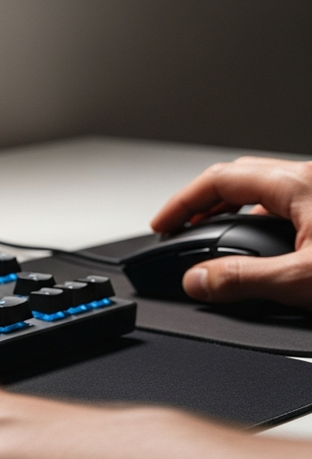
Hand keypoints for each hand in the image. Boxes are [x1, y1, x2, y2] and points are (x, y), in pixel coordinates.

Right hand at [151, 156, 311, 306]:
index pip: (219, 179)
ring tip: (211, 236)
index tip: (162, 225)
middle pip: (236, 178)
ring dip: (229, 211)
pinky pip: (283, 204)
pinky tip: (257, 244)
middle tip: (180, 229)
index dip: (182, 203)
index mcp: (299, 182)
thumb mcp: (304, 279)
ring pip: (261, 190)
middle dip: (201, 203)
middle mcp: (310, 178)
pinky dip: (257, 219)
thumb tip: (198, 280)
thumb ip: (245, 279)